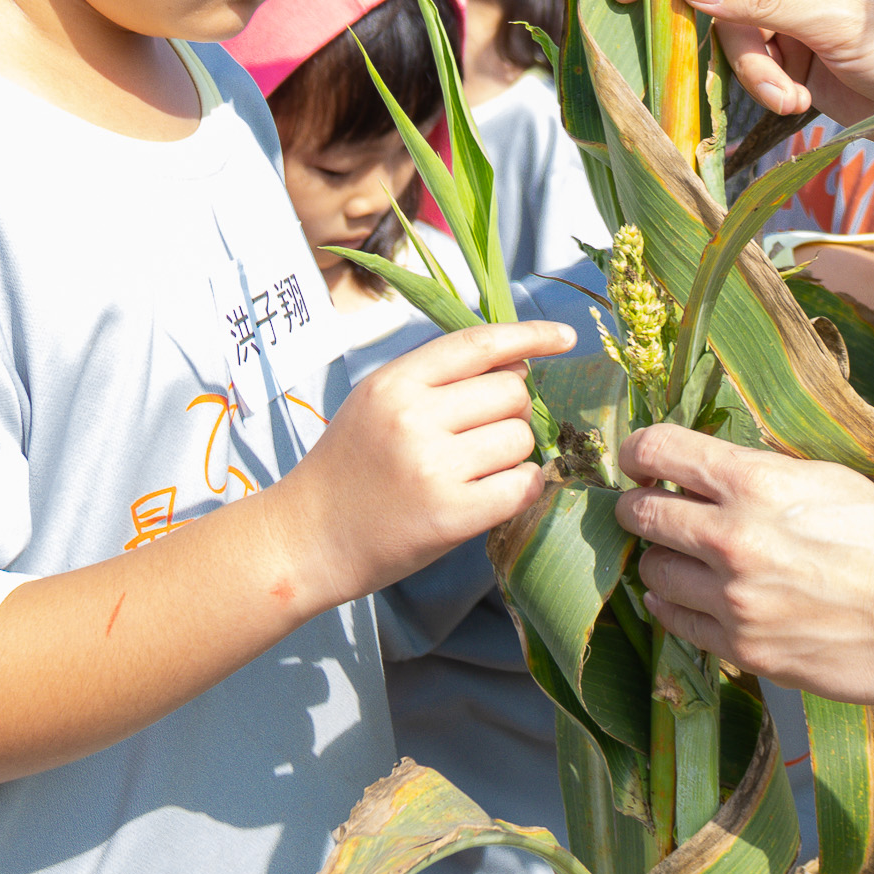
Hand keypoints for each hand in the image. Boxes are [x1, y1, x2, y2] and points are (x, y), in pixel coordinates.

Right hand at [279, 320, 567, 598]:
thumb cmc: (349, 468)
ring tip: (479, 469)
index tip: (565, 337)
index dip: (530, 336)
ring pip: (520, 439)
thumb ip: (435, 378)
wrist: (307, 538)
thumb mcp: (376, 402)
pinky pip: (521, 486)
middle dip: (514, 411)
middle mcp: (414, 417)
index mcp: (396, 382)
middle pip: (512, 392)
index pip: (479, 343)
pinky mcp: (450, 516)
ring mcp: (433, 467)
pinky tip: (502, 492)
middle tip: (486, 435)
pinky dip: (524, 487)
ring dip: (515, 453)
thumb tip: (518, 366)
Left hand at [611, 423, 873, 704]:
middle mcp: (733, 538)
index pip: (658, 450)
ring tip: (685, 559)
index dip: (638, 452)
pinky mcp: (744, 651)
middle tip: (650, 509)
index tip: (639, 462)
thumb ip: (758, 475)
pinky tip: (691, 598)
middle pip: (640, 515)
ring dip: (662, 561)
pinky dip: (675, 607)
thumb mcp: (826, 480)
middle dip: (640, 508)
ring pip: (653, 572)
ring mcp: (734, 601)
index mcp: (756, 483)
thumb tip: (708, 473)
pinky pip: (678, 624)